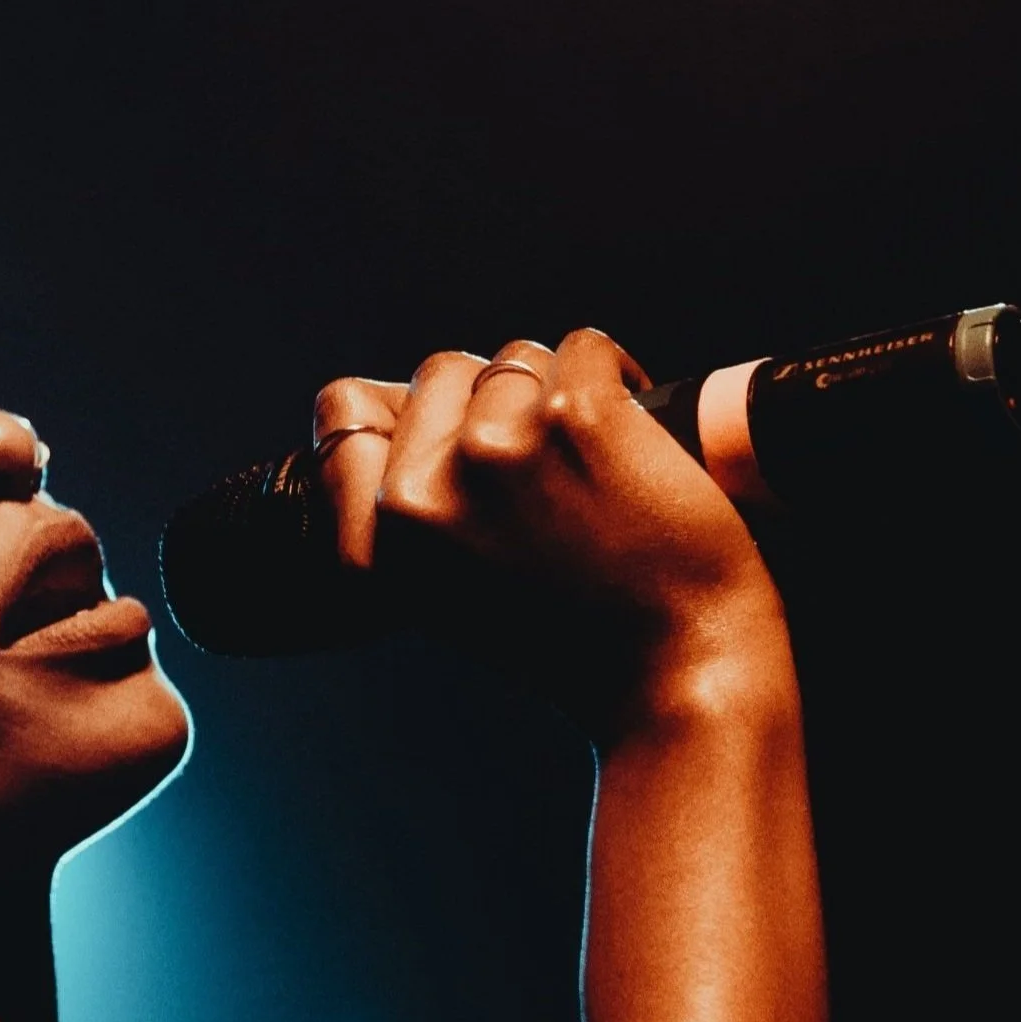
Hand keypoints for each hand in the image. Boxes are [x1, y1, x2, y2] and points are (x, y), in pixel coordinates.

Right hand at [311, 330, 785, 739]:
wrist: (674, 675)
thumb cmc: (576, 640)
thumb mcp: (448, 592)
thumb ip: (414, 509)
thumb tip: (405, 408)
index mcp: (382, 538)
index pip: (346, 411)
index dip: (406, 415)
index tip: (455, 441)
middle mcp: (424, 492)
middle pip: (444, 372)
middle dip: (493, 400)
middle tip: (546, 467)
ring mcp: (496, 449)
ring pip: (517, 357)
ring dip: (557, 391)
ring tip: (594, 462)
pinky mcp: (574, 417)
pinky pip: (584, 346)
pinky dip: (617, 375)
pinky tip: (635, 435)